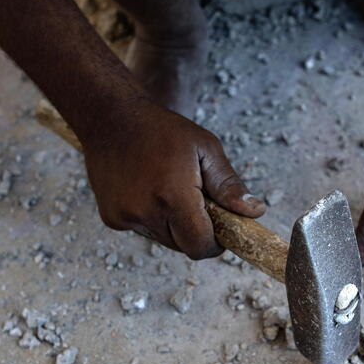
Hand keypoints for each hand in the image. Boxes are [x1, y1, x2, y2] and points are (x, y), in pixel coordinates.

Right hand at [81, 101, 264, 258]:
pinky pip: (144, 230)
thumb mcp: (205, 148)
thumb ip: (229, 185)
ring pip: (164, 240)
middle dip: (196, 231)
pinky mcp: (112, 218)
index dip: (215, 243)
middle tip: (197, 200)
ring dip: (174, 225)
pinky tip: (148, 189)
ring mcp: (124, 217)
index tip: (221, 229)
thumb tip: (254, 212)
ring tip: (169, 189)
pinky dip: (153, 218)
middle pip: (184, 246)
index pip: (200, 245)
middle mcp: (145, 212)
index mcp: (172, 195)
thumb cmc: (162, 129)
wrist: (109, 117)